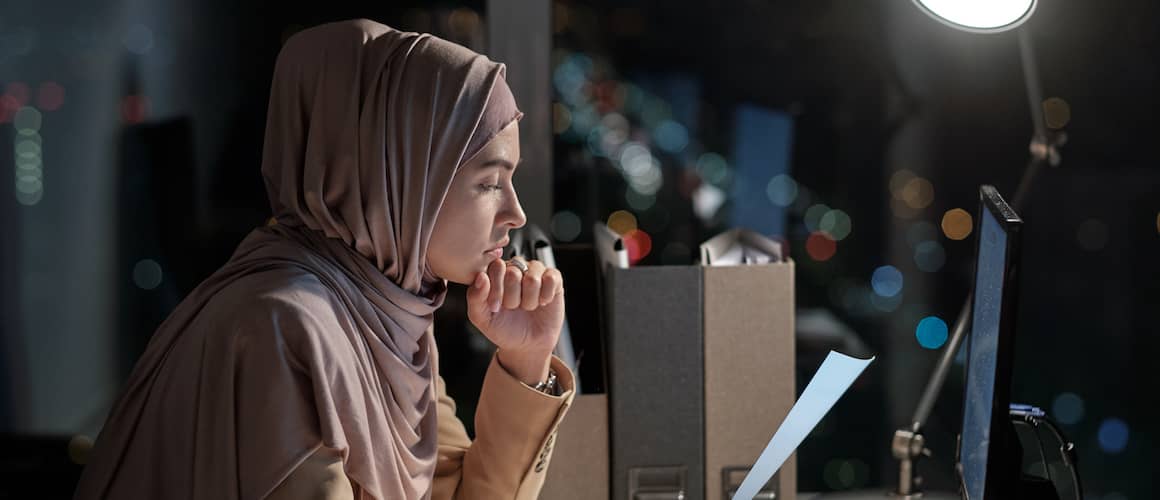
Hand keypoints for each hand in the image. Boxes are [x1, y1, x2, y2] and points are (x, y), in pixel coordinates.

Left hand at [467, 257, 564, 383]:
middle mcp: (515, 267)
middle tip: (513, 308)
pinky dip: (545, 296)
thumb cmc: (502, 328)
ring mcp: (535, 271)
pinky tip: (542, 303)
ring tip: (527, 307)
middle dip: (513, 298)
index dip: (496, 289)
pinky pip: (551, 278)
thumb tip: (481, 277)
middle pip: (513, 273)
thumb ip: (474, 297)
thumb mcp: (481, 318)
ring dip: (529, 300)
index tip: (496, 307)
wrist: (527, 345)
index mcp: (495, 273)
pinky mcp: (554, 278)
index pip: (495, 267)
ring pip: (533, 278)